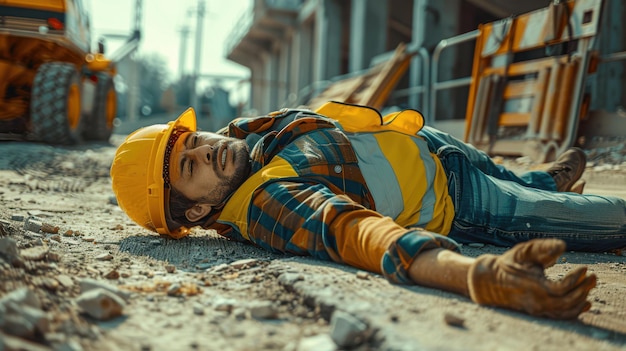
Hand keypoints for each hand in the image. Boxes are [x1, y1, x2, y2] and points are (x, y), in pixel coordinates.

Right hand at [467, 239, 596, 318]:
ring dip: (582, 298)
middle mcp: (537, 301)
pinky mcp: (540, 312)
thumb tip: (562, 245)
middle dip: (584, 288)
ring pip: (567, 311)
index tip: (585, 267)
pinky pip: (562, 316)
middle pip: (569, 301)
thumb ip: (543, 247)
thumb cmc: (509, 264)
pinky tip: (585, 301)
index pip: (562, 288)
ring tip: (589, 284)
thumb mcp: (523, 251)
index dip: (576, 279)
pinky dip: (576, 310)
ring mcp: (538, 309)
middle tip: (593, 276)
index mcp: (533, 286)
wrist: (491, 281)